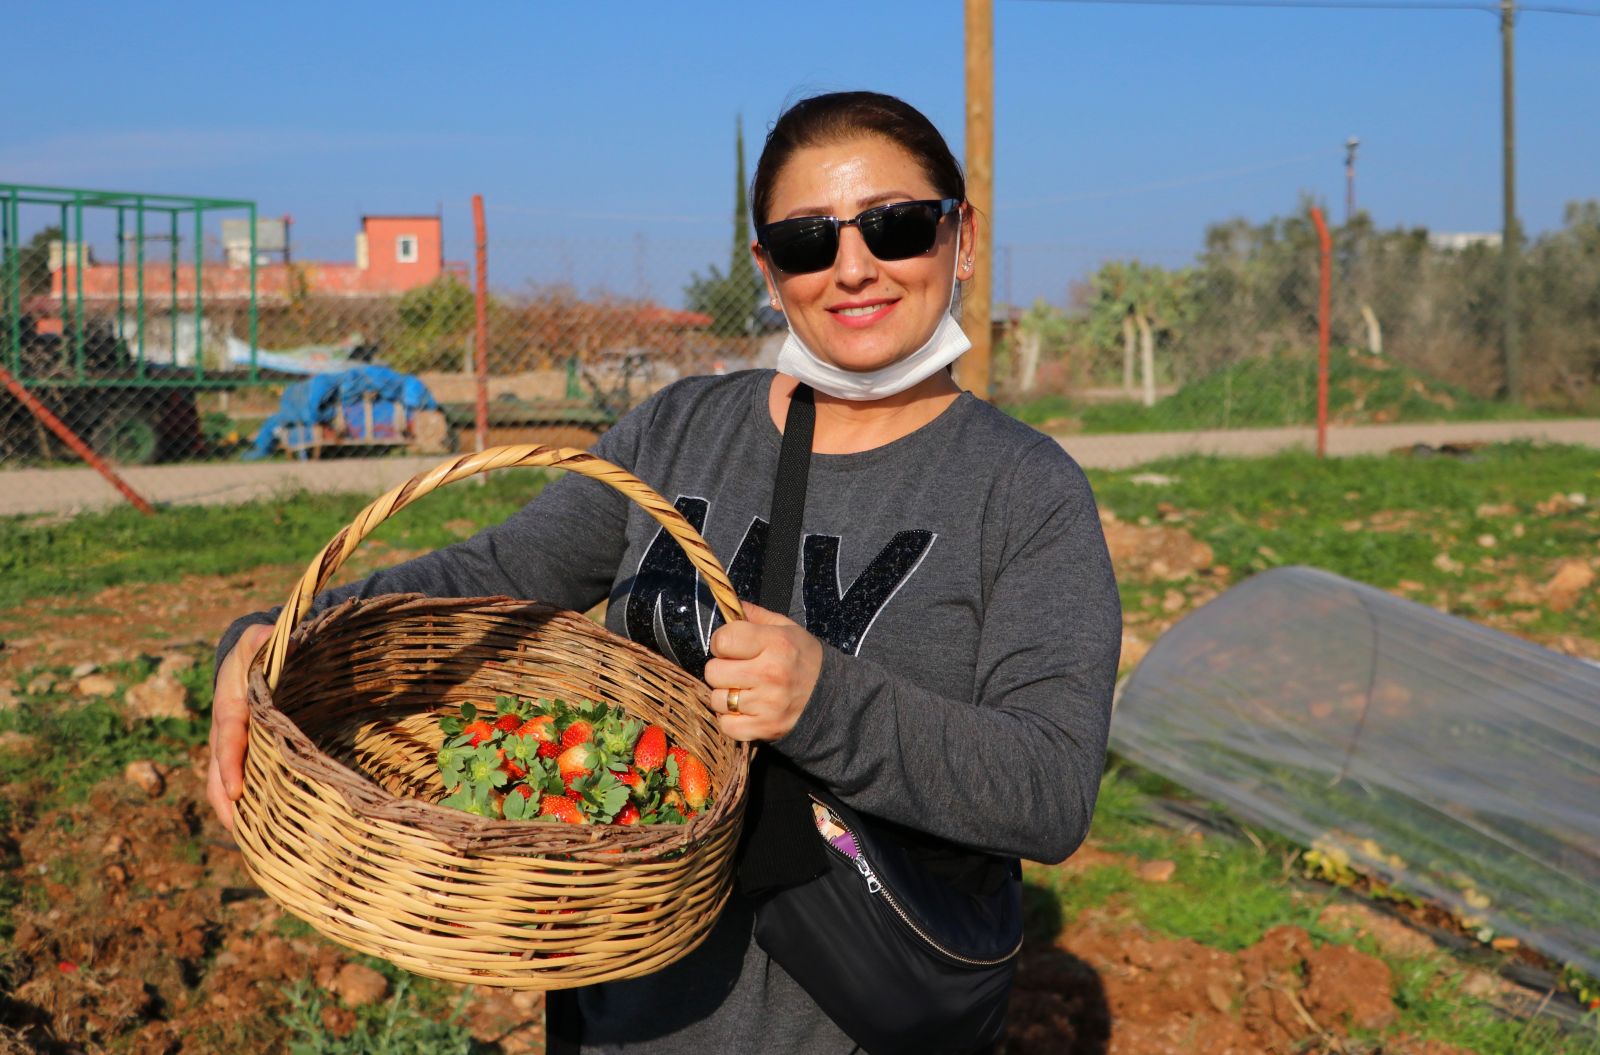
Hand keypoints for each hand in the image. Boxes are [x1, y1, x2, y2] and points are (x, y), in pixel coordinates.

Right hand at [206, 623, 273, 831]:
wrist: (246, 658)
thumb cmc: (257, 650)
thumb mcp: (258, 640)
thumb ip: (262, 638)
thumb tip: (269, 633)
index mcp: (230, 706)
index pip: (229, 738)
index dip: (231, 764)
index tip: (237, 791)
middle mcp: (224, 730)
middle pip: (220, 769)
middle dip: (226, 799)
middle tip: (240, 828)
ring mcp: (230, 744)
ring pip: (222, 780)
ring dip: (230, 808)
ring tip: (246, 838)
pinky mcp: (240, 753)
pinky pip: (238, 779)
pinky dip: (242, 803)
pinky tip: (257, 827)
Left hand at [704, 604, 822, 741]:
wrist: (833, 697)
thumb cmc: (804, 659)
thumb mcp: (787, 629)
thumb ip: (756, 616)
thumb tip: (729, 604)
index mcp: (775, 644)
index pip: (722, 640)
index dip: (721, 643)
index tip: (731, 647)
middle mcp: (770, 673)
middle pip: (713, 671)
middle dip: (721, 669)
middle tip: (738, 670)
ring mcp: (767, 704)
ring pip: (717, 700)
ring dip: (725, 695)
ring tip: (743, 690)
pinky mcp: (765, 728)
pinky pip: (727, 726)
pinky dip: (731, 719)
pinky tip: (745, 710)